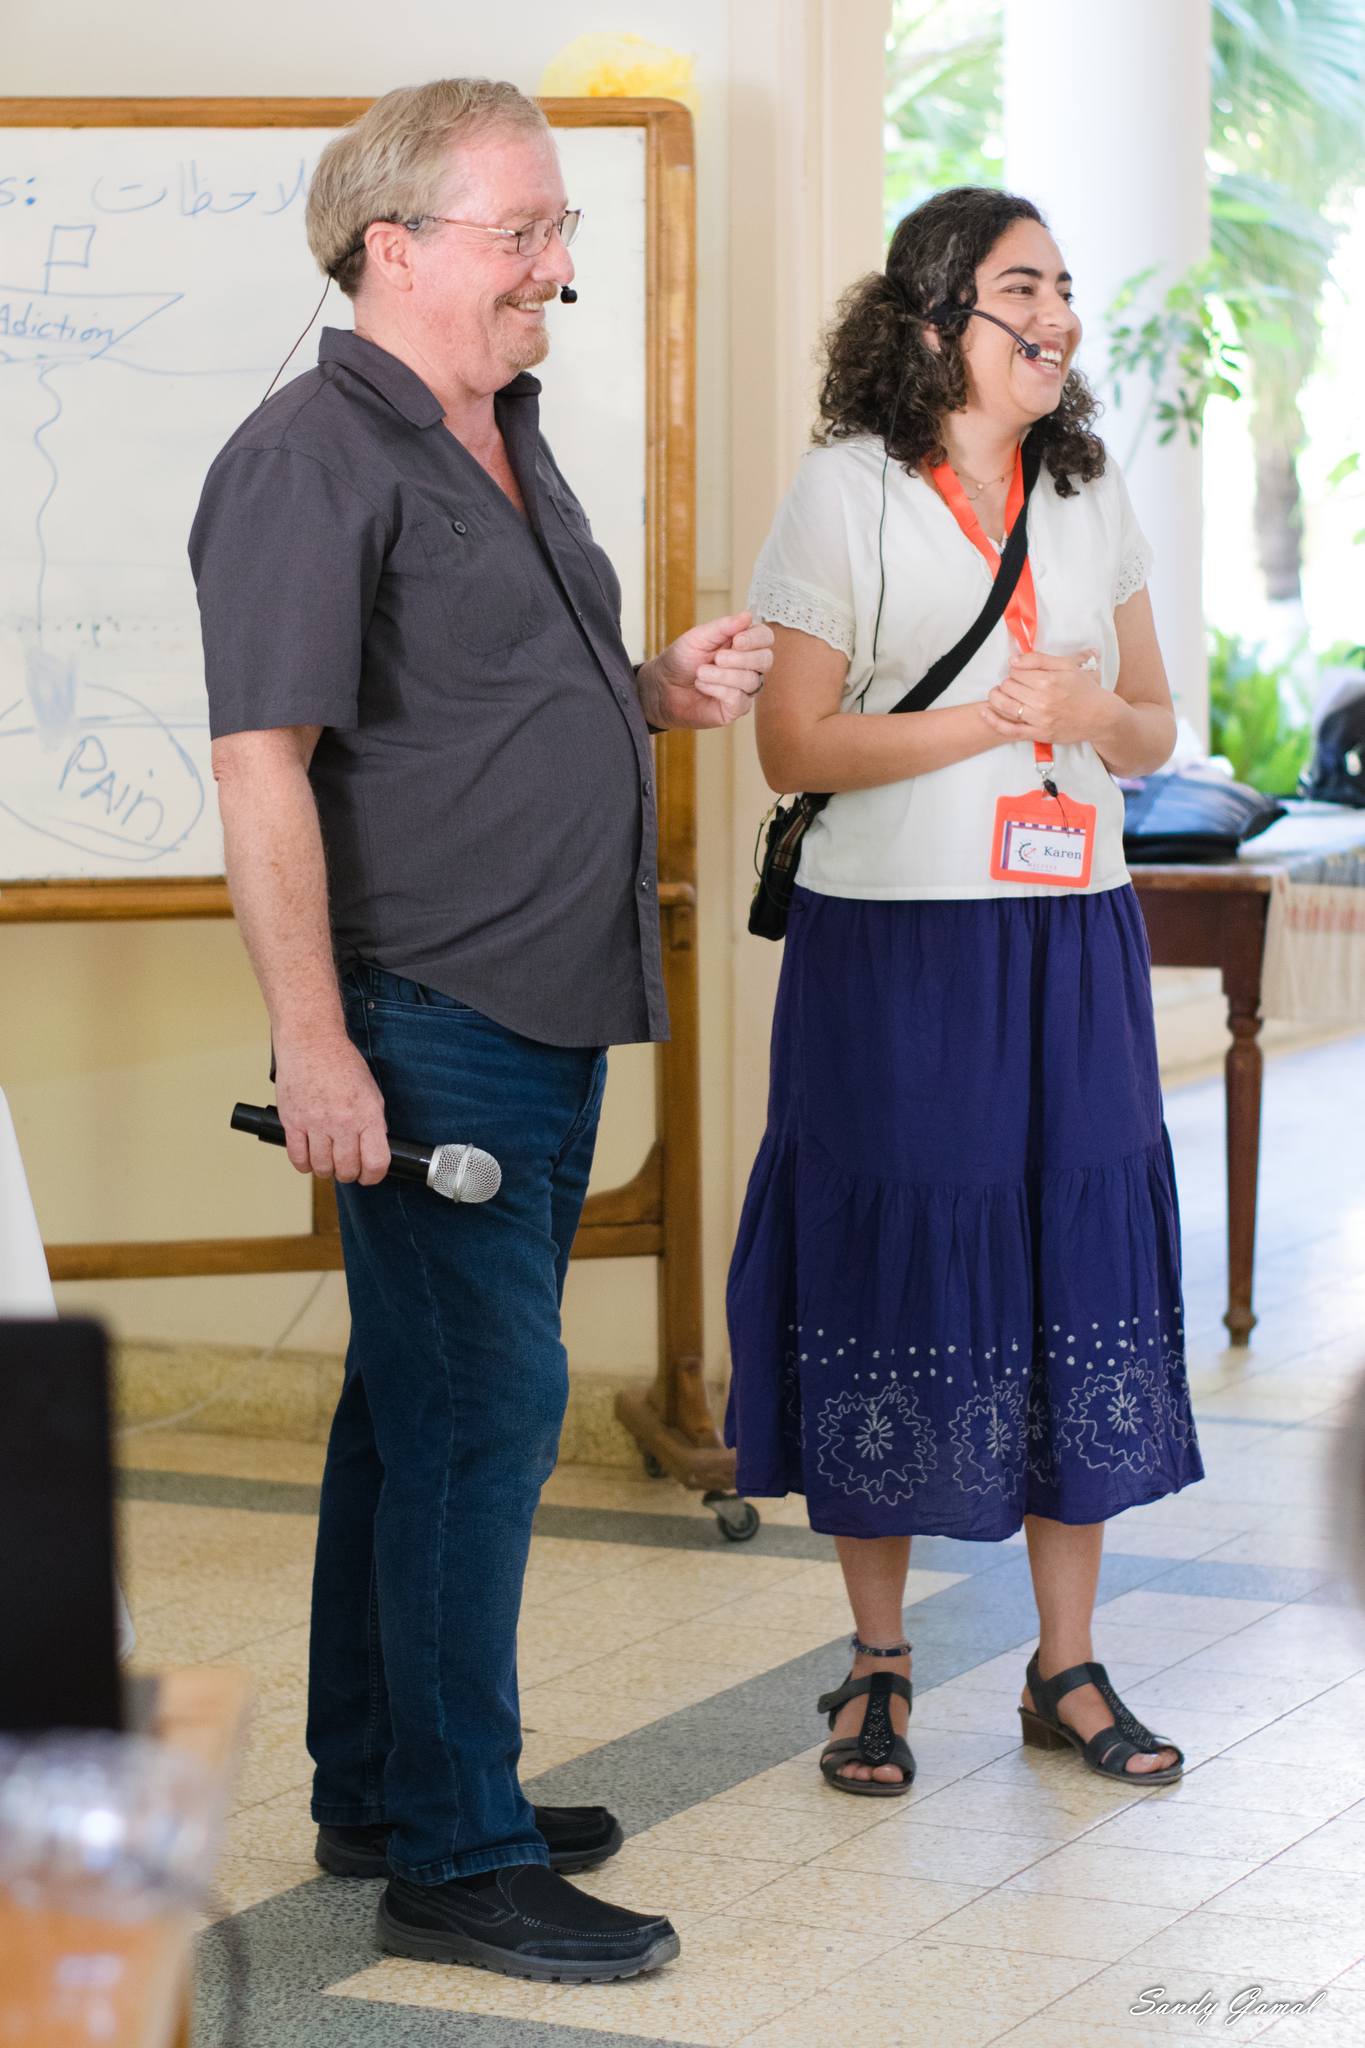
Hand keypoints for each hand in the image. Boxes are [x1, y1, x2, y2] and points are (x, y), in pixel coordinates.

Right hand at [272, 1034, 389, 1184]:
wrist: (312, 1044)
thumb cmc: (341, 1064)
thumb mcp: (371, 1092)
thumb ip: (373, 1122)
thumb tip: (374, 1148)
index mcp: (367, 1114)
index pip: (376, 1162)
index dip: (373, 1176)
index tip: (369, 1176)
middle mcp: (342, 1122)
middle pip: (346, 1169)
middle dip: (349, 1174)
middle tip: (347, 1168)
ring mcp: (315, 1123)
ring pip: (322, 1167)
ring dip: (326, 1170)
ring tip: (328, 1162)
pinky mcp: (293, 1122)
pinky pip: (298, 1158)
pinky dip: (304, 1164)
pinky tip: (309, 1159)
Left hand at [637, 612, 772, 729]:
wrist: (662, 687)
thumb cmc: (681, 660)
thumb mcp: (698, 637)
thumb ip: (723, 626)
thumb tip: (748, 615)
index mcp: (742, 645)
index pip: (765, 638)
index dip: (756, 639)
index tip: (737, 641)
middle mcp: (748, 666)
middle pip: (766, 659)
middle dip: (741, 658)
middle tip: (717, 658)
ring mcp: (744, 689)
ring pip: (751, 680)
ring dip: (723, 675)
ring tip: (700, 673)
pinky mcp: (735, 708)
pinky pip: (739, 699)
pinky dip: (718, 690)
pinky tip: (703, 686)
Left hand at [981, 648, 1116, 747]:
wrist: (1100, 717)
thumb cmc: (1085, 690)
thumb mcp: (1069, 666)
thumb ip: (1041, 660)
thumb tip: (1014, 659)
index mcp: (1049, 681)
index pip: (1016, 671)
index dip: (1015, 670)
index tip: (1021, 672)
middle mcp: (1042, 700)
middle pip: (1009, 686)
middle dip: (1008, 682)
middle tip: (1015, 683)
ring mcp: (1039, 719)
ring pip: (1005, 705)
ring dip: (996, 697)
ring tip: (997, 693)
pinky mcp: (1038, 734)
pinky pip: (1010, 730)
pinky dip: (994, 721)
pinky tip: (985, 712)